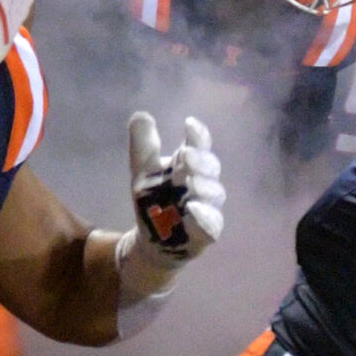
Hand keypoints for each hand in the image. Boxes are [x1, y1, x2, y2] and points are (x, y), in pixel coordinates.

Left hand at [126, 113, 225, 264]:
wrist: (151, 240)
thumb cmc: (153, 201)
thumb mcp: (142, 171)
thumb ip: (143, 145)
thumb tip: (141, 115)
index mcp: (188, 164)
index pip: (198, 144)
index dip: (197, 134)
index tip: (188, 123)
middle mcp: (202, 183)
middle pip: (210, 167)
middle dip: (200, 160)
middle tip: (186, 155)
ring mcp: (207, 207)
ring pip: (214, 194)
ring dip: (203, 186)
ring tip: (190, 183)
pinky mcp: (206, 232)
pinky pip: (212, 224)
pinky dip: (204, 217)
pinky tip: (192, 210)